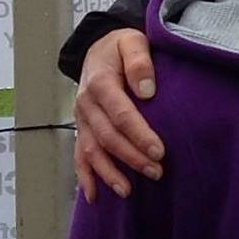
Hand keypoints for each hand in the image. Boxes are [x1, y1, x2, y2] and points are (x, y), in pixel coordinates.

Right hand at [73, 29, 162, 202]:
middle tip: (157, 172)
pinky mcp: (81, 128)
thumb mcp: (132, 41)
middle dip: (131, 157)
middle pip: (108, 137)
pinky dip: (85, 176)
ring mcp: (81, 118)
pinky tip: (94, 196)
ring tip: (128, 191)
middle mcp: (86, 104)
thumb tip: (147, 91)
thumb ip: (139, 62)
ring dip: (109, 173)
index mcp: (100, 83)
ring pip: (91, 151)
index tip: (160, 151)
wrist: (97, 46)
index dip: (139, 135)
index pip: (121, 114)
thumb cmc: (121, 45)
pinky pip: (78, 155)